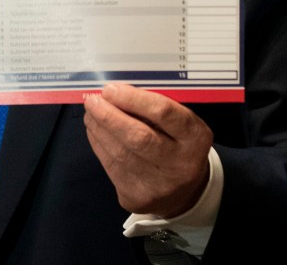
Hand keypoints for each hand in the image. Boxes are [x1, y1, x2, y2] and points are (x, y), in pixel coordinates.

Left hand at [84, 83, 212, 218]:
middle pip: (138, 137)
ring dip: (99, 128)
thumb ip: (154, 108)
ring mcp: (158, 186)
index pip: (163, 113)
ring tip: (91, 112)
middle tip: (92, 100)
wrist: (184, 192)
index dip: (133, 99)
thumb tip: (115, 92)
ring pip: (119, 153)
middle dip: (109, 115)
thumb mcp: (180, 124)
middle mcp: (181, 165)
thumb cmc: (177, 144)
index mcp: (195, 138)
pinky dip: (98, 144)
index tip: (110, 89)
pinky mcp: (137, 198)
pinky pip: (110, 166)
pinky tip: (95, 131)